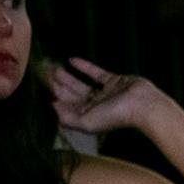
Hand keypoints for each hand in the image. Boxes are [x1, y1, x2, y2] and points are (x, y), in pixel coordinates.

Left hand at [50, 57, 166, 134]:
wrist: (143, 106)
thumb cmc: (117, 116)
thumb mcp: (86, 123)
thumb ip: (67, 118)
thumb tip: (53, 107)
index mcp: (88, 116)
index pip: (66, 105)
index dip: (53, 95)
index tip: (40, 84)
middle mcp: (95, 106)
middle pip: (72, 94)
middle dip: (58, 85)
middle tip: (44, 72)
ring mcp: (105, 93)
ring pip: (81, 84)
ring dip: (68, 76)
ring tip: (55, 67)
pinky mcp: (114, 81)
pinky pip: (96, 73)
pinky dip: (84, 67)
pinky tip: (73, 60)